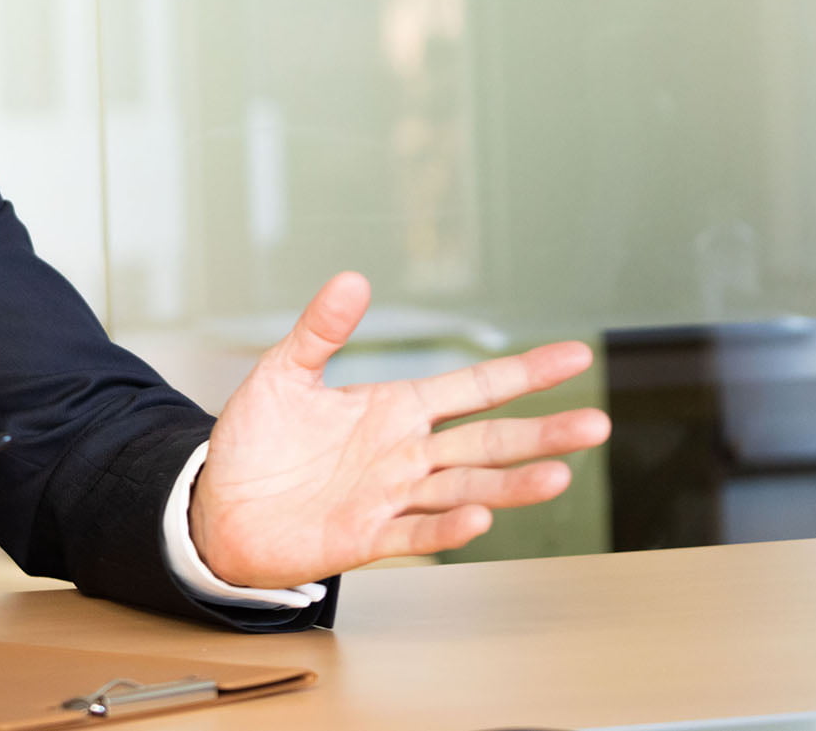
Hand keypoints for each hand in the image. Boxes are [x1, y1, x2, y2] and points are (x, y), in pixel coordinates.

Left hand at [192, 272, 610, 588]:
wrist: (218, 507)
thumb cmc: (255, 443)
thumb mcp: (282, 374)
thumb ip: (320, 331)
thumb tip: (352, 279)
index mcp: (393, 410)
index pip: (472, 387)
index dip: (522, 373)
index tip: (576, 356)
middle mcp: (404, 454)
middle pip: (486, 441)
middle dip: (541, 433)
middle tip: (597, 424)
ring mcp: (390, 497)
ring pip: (464, 488)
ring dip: (510, 484)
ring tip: (559, 476)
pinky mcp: (365, 537)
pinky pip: (415, 532)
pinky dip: (446, 527)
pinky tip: (480, 519)